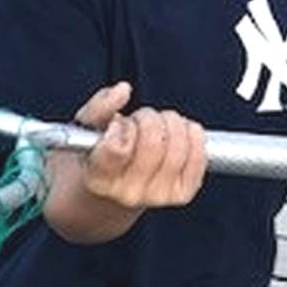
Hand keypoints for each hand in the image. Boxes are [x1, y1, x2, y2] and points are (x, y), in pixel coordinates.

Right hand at [74, 81, 207, 209]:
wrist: (114, 189)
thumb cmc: (98, 153)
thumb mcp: (88, 127)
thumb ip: (100, 106)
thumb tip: (123, 90)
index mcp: (99, 179)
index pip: (117, 148)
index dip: (122, 125)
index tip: (118, 123)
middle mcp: (129, 193)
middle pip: (153, 142)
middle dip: (147, 118)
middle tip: (139, 121)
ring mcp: (158, 196)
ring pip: (178, 146)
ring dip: (170, 123)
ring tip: (157, 126)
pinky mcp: (182, 194)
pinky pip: (198, 156)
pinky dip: (192, 134)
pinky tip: (179, 132)